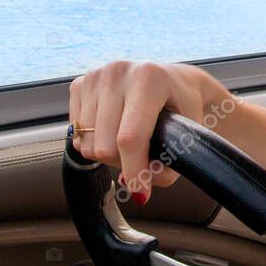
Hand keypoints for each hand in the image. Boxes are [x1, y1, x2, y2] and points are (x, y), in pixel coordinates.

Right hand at [68, 60, 206, 203]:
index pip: (130, 137)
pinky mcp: (80, 83)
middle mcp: (119, 72)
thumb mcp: (187, 136)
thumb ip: (166, 167)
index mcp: (150, 78)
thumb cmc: (183, 108)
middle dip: (123, 163)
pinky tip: (114, 129)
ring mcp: (96, 75)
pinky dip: (95, 141)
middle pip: (104, 145)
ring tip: (130, 140)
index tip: (140, 192)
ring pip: (88, 144)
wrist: (175, 81)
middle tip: (142, 155)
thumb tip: (134, 186)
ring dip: (108, 153)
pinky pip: (77, 135)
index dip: (134, 170)